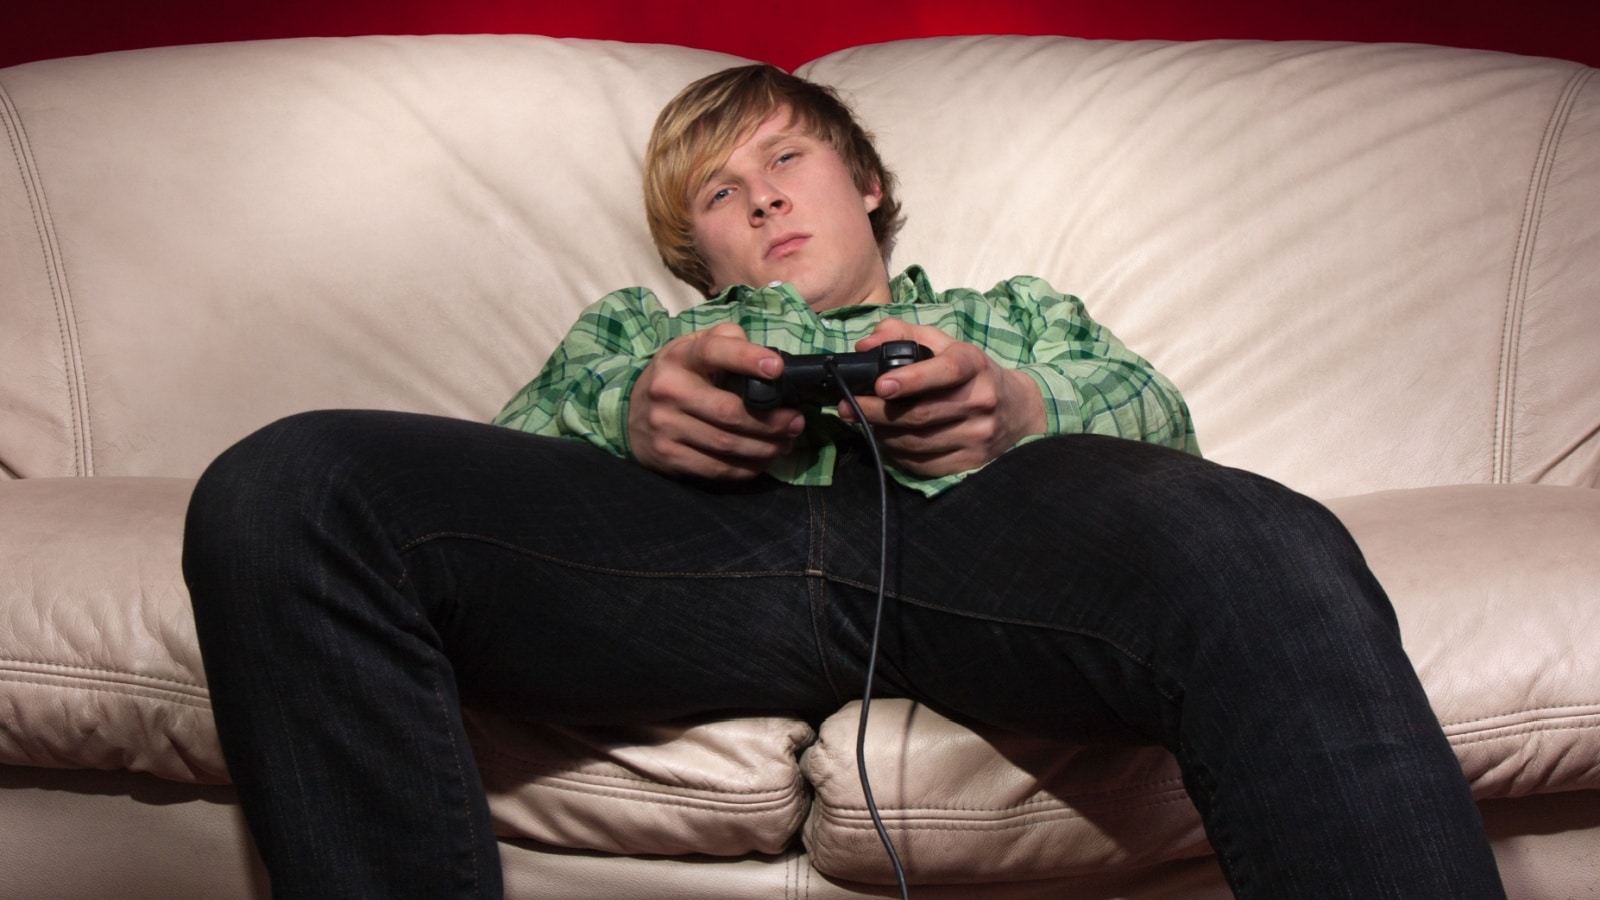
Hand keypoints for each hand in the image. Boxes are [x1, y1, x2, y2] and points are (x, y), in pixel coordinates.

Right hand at [628, 323, 806, 478]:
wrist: (629, 413)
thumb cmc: (676, 376)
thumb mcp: (692, 348)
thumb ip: (726, 341)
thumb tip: (763, 355)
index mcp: (679, 357)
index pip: (713, 352)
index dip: (747, 358)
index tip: (777, 368)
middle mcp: (668, 390)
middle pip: (730, 412)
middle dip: (772, 421)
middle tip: (796, 422)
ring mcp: (665, 426)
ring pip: (727, 444)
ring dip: (766, 447)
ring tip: (786, 443)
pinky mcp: (668, 457)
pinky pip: (717, 468)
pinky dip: (747, 467)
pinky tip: (762, 460)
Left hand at [841, 320, 1046, 476]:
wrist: (1018, 410)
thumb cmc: (970, 373)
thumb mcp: (944, 345)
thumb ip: (902, 335)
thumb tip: (865, 346)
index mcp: (974, 365)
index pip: (945, 371)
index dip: (912, 379)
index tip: (880, 385)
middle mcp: (980, 401)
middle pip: (922, 414)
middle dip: (877, 412)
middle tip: (847, 407)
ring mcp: (978, 436)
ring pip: (918, 442)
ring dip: (882, 434)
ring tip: (860, 422)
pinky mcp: (971, 463)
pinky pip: (924, 464)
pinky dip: (897, 454)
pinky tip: (885, 441)